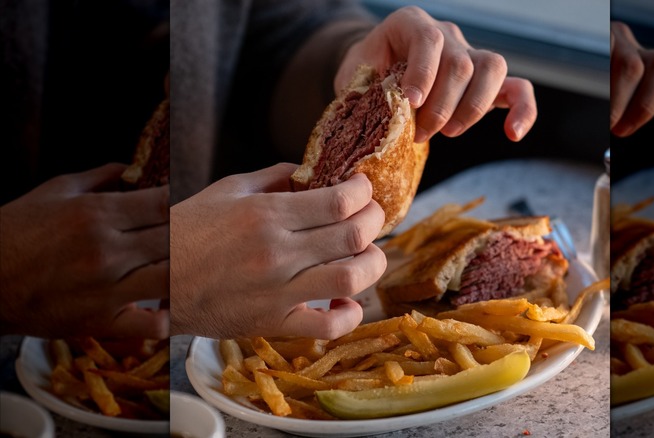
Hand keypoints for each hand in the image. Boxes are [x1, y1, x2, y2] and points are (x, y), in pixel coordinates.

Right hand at [0, 164, 169, 338]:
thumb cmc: (15, 231)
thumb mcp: (54, 191)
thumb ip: (100, 176)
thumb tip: (133, 166)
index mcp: (97, 213)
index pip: (164, 202)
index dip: (179, 202)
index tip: (179, 206)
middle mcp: (107, 250)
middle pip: (175, 238)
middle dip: (186, 236)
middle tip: (187, 238)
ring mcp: (107, 288)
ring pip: (172, 278)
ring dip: (181, 273)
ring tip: (179, 270)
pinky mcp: (101, 321)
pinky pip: (152, 324)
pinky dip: (165, 317)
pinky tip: (162, 306)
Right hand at [169, 163, 386, 339]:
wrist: (154, 278)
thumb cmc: (188, 229)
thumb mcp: (228, 190)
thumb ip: (276, 177)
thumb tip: (316, 172)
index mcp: (266, 214)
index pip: (340, 201)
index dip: (363, 192)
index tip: (363, 188)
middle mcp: (276, 252)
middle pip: (354, 235)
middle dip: (375, 220)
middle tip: (371, 215)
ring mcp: (276, 292)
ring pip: (351, 279)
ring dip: (373, 264)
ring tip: (367, 253)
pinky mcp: (271, 323)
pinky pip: (326, 327)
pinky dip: (349, 316)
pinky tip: (347, 301)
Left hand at [336, 6, 535, 143]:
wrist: (377, 71)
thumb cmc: (365, 74)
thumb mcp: (354, 76)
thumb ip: (364, 89)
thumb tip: (383, 115)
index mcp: (410, 24)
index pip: (428, 41)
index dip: (422, 73)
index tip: (411, 104)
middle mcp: (445, 34)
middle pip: (460, 63)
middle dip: (442, 107)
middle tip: (420, 135)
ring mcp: (470, 53)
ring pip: (492, 69)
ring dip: (471, 109)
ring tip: (448, 133)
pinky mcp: (486, 80)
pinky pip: (517, 88)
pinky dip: (522, 110)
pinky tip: (513, 133)